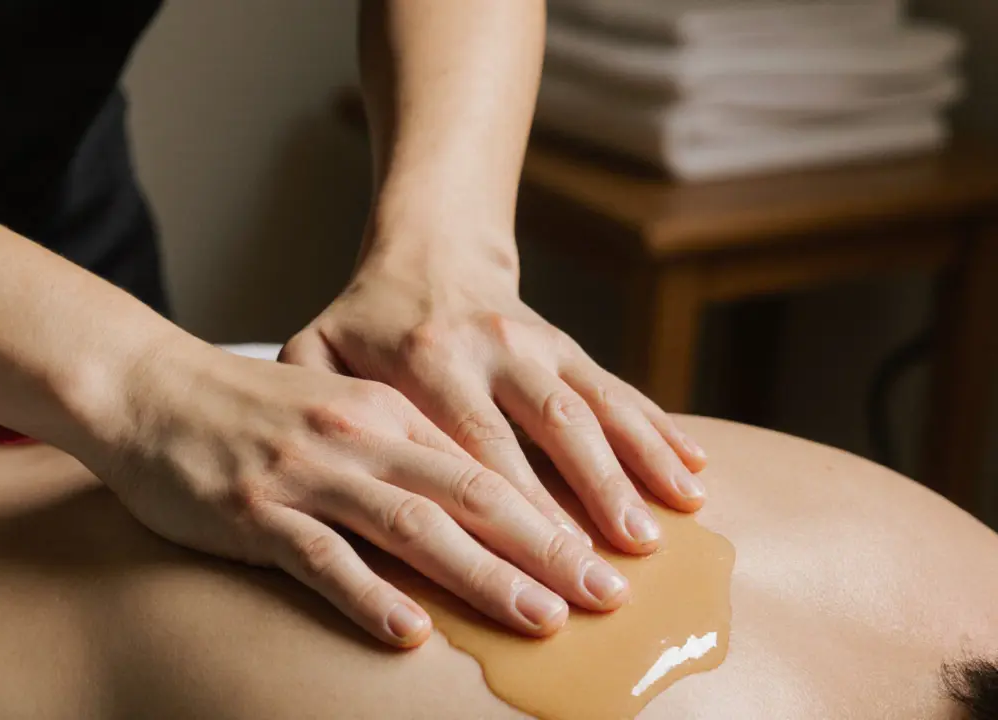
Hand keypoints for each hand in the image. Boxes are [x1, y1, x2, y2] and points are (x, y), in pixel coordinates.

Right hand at [77, 337, 628, 648]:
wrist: (147, 386)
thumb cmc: (248, 410)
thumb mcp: (338, 414)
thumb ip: (399, 454)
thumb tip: (470, 515)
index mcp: (387, 412)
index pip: (486, 466)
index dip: (550, 516)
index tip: (602, 558)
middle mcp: (358, 435)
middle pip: (470, 494)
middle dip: (545, 548)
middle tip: (607, 596)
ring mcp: (307, 470)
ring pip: (410, 526)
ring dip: (481, 575)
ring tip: (540, 618)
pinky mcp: (253, 508)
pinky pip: (320, 557)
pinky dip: (367, 595)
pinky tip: (408, 632)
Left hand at [282, 253, 707, 557]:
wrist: (428, 251)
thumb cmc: (364, 322)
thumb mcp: (317, 350)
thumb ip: (305, 403)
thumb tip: (307, 475)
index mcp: (424, 357)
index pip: (472, 446)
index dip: (507, 511)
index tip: (533, 570)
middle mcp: (490, 346)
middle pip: (545, 436)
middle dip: (582, 510)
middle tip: (608, 578)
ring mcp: (537, 342)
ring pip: (594, 409)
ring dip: (634, 471)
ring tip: (667, 527)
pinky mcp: (569, 344)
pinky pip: (619, 388)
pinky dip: (659, 430)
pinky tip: (693, 472)